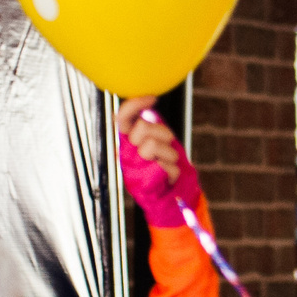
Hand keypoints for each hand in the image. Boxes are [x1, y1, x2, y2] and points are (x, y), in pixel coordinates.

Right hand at [116, 96, 200, 228]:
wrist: (167, 198)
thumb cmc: (161, 167)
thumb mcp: (155, 142)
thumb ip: (150, 127)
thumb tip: (148, 111)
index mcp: (126, 141)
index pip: (123, 117)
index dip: (135, 104)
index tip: (151, 98)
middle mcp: (125, 153)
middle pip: (142, 127)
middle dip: (162, 132)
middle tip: (167, 145)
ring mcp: (134, 167)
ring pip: (152, 144)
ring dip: (168, 153)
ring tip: (168, 163)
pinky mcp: (145, 181)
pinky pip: (164, 165)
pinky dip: (173, 170)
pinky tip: (169, 177)